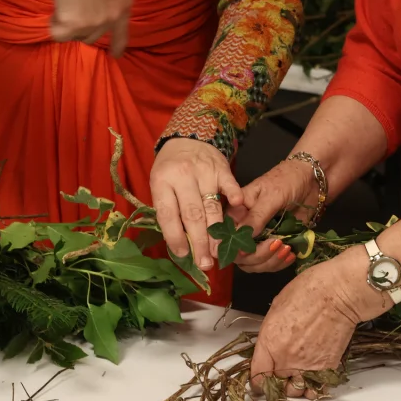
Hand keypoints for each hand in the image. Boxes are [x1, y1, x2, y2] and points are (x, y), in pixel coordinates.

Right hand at [50, 0, 132, 57]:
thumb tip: (100, 7)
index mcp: (124, 4)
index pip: (122, 34)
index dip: (117, 46)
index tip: (114, 55)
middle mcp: (112, 17)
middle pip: (94, 36)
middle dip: (83, 27)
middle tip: (74, 8)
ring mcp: (93, 22)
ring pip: (77, 35)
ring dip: (70, 25)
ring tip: (66, 3)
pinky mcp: (73, 24)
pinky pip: (59, 34)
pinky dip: (55, 25)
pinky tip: (57, 9)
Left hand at [150, 138, 242, 269]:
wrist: (188, 137)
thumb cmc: (171, 169)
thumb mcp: (161, 185)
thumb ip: (170, 210)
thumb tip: (183, 245)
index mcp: (161, 182)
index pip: (168, 214)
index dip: (175, 237)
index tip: (183, 255)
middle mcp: (182, 176)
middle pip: (192, 214)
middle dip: (199, 242)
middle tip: (205, 263)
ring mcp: (204, 171)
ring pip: (212, 205)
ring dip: (217, 232)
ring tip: (219, 252)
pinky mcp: (222, 168)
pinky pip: (230, 184)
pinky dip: (234, 197)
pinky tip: (239, 209)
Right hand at [230, 159, 319, 272]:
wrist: (310, 180)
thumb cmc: (286, 180)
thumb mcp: (270, 197)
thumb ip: (255, 218)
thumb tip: (240, 246)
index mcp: (236, 213)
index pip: (226, 238)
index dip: (235, 249)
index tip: (249, 251)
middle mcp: (244, 229)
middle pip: (240, 256)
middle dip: (258, 256)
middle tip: (276, 243)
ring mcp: (259, 239)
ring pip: (255, 263)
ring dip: (271, 261)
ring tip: (286, 248)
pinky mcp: (274, 244)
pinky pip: (270, 263)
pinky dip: (280, 263)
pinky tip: (291, 254)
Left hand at [250, 249, 385, 398]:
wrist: (340, 294)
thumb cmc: (310, 291)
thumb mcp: (277, 307)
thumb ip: (270, 332)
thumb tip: (270, 343)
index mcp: (269, 343)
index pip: (257, 377)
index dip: (258, 379)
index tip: (261, 377)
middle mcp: (286, 360)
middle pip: (275, 386)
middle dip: (277, 380)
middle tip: (282, 370)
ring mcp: (307, 367)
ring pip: (295, 392)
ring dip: (294, 385)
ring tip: (298, 374)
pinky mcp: (327, 368)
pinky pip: (315, 389)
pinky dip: (313, 387)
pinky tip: (312, 376)